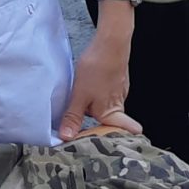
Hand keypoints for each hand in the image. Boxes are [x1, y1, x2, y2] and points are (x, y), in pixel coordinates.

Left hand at [60, 26, 133, 140]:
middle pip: (112, 121)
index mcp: (110, 113)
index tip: (107, 146)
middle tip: (84, 128)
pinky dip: (99, 94)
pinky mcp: (117, 80)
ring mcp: (119, 91)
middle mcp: (119, 104)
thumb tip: (66, 137)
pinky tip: (88, 87)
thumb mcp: (80, 95)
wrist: (110, 42)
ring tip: (81, 105)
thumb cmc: (97, 68)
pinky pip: (108, 94)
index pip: (123, 132)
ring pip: (109, 107)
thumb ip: (73, 117)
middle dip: (99, 125)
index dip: (116, 139)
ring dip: (96, 109)